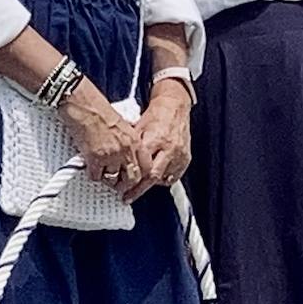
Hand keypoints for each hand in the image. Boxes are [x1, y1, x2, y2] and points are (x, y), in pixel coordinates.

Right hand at [57, 80, 149, 190]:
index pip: (147, 167)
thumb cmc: (100, 111)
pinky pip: (96, 176)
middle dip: (125, 185)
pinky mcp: (95, 158)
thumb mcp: (123, 125)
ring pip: (113, 179)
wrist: (84, 106)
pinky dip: (93, 174)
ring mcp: (111, 155)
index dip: (141, 177)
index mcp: (135, 141)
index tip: (135, 181)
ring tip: (103, 175)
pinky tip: (91, 168)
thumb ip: (129, 142)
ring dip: (108, 180)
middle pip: (132, 178)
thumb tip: (129, 157)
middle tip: (119, 187)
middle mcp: (126, 150)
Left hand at [130, 82, 191, 202]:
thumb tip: (116, 163)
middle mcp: (168, 148)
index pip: (141, 167)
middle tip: (128, 197)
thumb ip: (131, 147)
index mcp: (155, 139)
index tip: (123, 190)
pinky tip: (156, 176)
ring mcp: (179, 154)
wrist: (174, 107)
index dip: (131, 181)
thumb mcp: (138, 128)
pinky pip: (174, 176)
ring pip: (163, 179)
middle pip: (152, 177)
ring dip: (151, 184)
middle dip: (138, 190)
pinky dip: (164, 179)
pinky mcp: (186, 158)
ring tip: (141, 184)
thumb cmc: (155, 116)